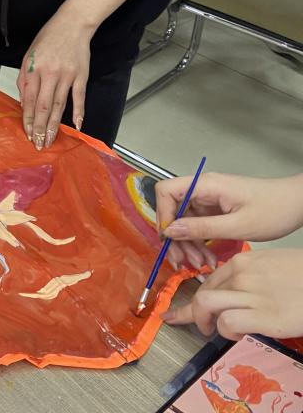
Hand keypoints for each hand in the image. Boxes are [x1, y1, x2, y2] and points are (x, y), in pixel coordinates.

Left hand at [16, 8, 92, 149]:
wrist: (72, 23)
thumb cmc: (47, 39)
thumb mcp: (28, 55)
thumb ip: (25, 79)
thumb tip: (25, 103)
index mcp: (33, 69)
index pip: (30, 100)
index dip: (29, 119)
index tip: (28, 133)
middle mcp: (49, 73)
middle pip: (44, 107)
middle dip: (40, 128)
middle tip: (39, 144)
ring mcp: (67, 75)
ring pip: (60, 105)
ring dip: (55, 125)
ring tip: (51, 140)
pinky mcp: (81, 75)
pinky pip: (79, 97)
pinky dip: (79, 112)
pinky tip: (78, 126)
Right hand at [157, 173, 302, 268]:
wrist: (298, 204)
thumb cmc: (274, 210)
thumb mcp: (238, 225)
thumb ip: (202, 228)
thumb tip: (170, 231)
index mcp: (206, 185)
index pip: (167, 192)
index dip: (162, 214)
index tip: (170, 238)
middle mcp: (203, 190)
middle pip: (173, 210)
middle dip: (176, 237)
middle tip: (181, 261)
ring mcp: (209, 200)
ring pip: (185, 221)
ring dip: (188, 244)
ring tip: (199, 265)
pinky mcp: (216, 210)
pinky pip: (199, 226)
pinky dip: (200, 243)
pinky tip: (207, 259)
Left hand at [162, 249, 302, 339]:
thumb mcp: (273, 265)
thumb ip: (251, 274)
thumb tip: (235, 290)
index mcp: (243, 262)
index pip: (208, 280)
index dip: (196, 297)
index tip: (185, 308)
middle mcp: (242, 276)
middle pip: (202, 293)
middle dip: (192, 312)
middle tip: (195, 324)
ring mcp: (251, 294)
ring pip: (206, 305)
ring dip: (203, 321)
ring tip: (211, 331)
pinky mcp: (263, 316)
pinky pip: (227, 323)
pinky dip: (226, 331)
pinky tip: (238, 334)